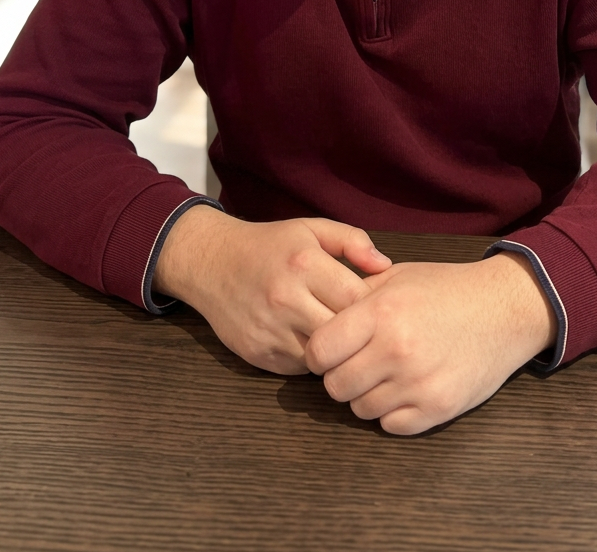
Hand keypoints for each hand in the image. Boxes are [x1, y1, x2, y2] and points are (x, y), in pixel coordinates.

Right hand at [153, 206, 391, 373]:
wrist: (211, 263)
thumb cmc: (270, 245)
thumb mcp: (311, 229)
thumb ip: (352, 241)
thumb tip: (385, 266)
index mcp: (305, 264)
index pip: (358, 299)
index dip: (372, 307)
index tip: (376, 307)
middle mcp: (287, 299)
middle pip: (343, 333)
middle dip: (358, 333)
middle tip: (363, 328)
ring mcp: (271, 331)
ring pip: (323, 357)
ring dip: (335, 351)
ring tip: (338, 337)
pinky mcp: (259, 355)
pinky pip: (300, 368)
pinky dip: (310, 360)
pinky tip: (309, 340)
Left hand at [305, 252, 557, 434]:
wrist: (504, 309)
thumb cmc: (446, 289)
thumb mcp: (396, 277)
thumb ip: (355, 296)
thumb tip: (317, 316)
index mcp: (381, 312)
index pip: (318, 351)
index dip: (318, 352)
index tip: (329, 349)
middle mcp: (396, 349)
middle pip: (335, 386)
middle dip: (340, 375)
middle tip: (358, 362)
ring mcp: (418, 383)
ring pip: (360, 409)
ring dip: (366, 395)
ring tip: (385, 373)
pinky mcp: (439, 408)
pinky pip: (391, 426)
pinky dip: (392, 412)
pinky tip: (404, 389)